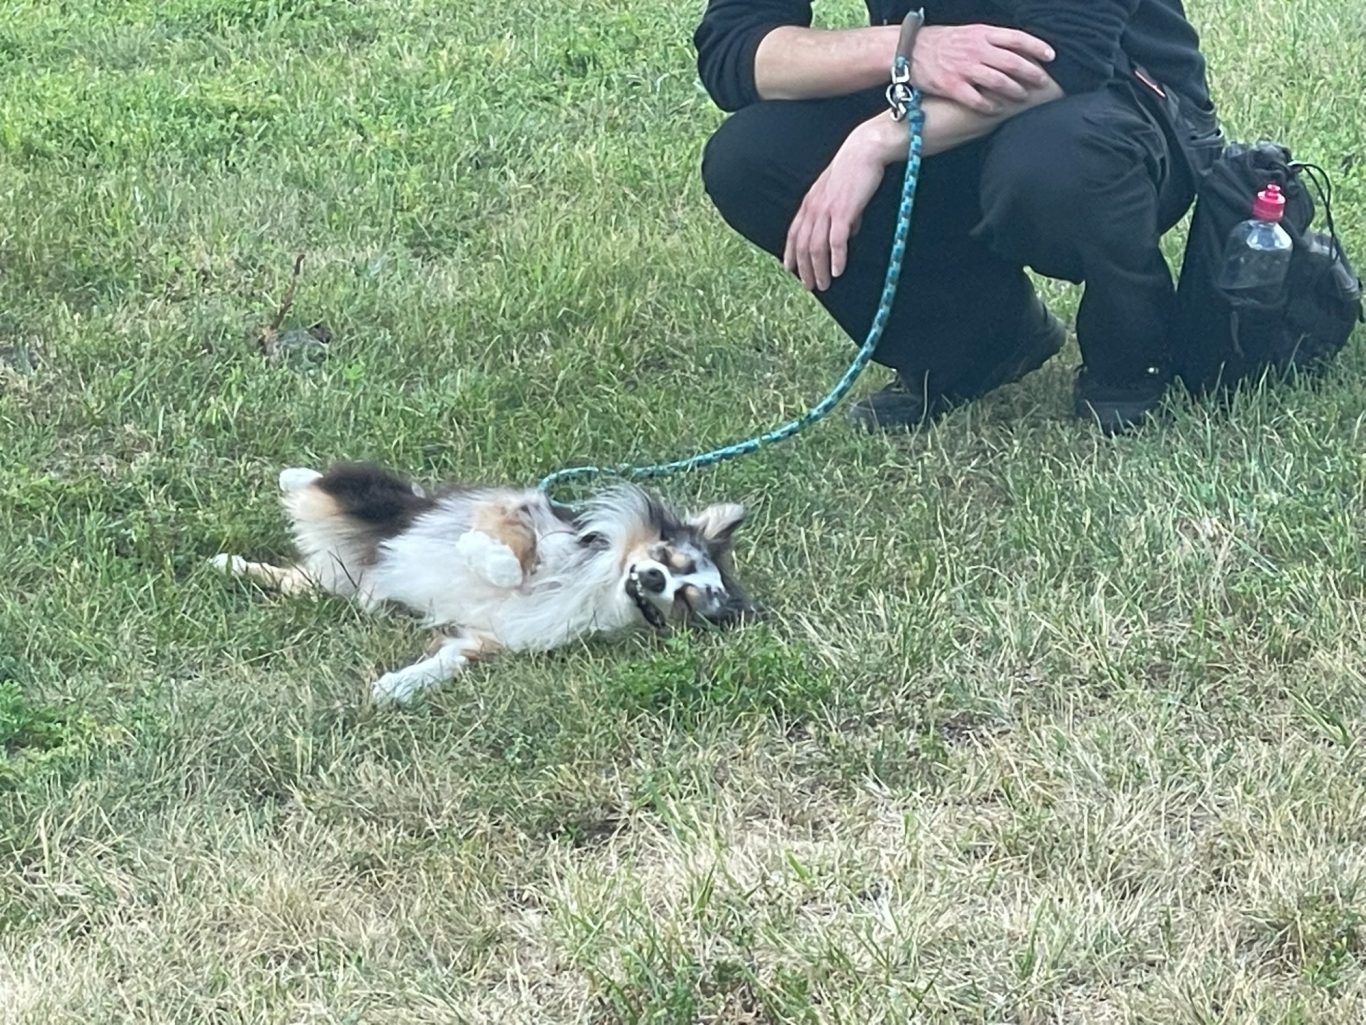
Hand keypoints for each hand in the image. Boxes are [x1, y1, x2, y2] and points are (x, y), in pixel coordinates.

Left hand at [784, 118, 900, 291]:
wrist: (865, 149)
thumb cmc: (855, 169)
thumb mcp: (839, 192)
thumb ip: (840, 212)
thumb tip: (848, 232)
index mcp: (810, 202)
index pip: (794, 232)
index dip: (790, 253)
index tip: (790, 269)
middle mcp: (814, 207)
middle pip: (803, 245)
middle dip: (804, 268)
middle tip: (809, 286)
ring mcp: (827, 210)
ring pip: (816, 247)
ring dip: (819, 269)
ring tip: (823, 284)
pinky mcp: (844, 211)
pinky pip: (836, 241)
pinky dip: (836, 258)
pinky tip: (837, 272)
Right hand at [910, 24, 1055, 113]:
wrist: (911, 50)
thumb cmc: (941, 42)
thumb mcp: (968, 33)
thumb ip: (990, 40)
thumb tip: (1013, 47)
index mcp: (982, 33)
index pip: (1017, 38)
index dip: (1036, 47)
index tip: (1051, 56)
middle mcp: (976, 50)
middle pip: (1012, 61)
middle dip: (1032, 73)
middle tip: (1044, 82)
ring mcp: (964, 69)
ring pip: (998, 81)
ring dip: (1015, 90)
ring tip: (1024, 97)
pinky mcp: (952, 86)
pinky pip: (976, 99)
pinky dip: (990, 105)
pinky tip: (997, 109)